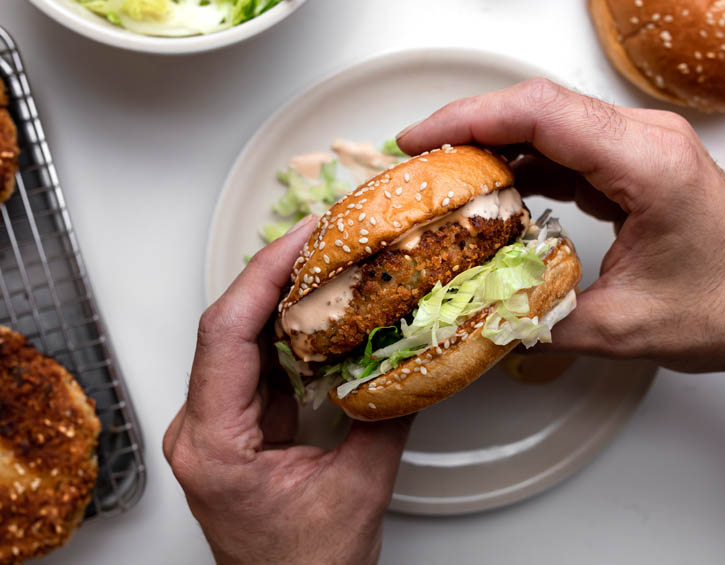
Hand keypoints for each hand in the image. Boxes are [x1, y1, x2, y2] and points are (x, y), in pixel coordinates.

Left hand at [163, 218, 412, 564]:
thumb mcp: (360, 489)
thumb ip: (387, 416)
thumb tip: (412, 356)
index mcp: (214, 444)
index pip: (225, 335)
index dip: (263, 275)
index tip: (303, 238)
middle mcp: (200, 428)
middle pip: (228, 326)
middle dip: (276, 273)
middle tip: (325, 236)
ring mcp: (214, 423)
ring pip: (240, 337)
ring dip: (283, 296)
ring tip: (327, 260)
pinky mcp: (235, 423)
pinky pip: (256, 360)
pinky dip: (289, 328)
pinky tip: (321, 309)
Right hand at [397, 78, 724, 375]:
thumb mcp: (620, 328)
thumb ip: (539, 320)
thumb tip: (478, 317)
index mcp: (650, 164)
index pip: (543, 115)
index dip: (471, 120)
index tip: (420, 140)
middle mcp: (647, 141)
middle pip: (540, 109)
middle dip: (470, 128)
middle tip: (419, 161)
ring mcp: (641, 149)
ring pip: (549, 126)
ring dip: (493, 146)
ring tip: (445, 178)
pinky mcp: (633, 167)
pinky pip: (565, 151)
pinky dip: (522, 165)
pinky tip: (492, 190)